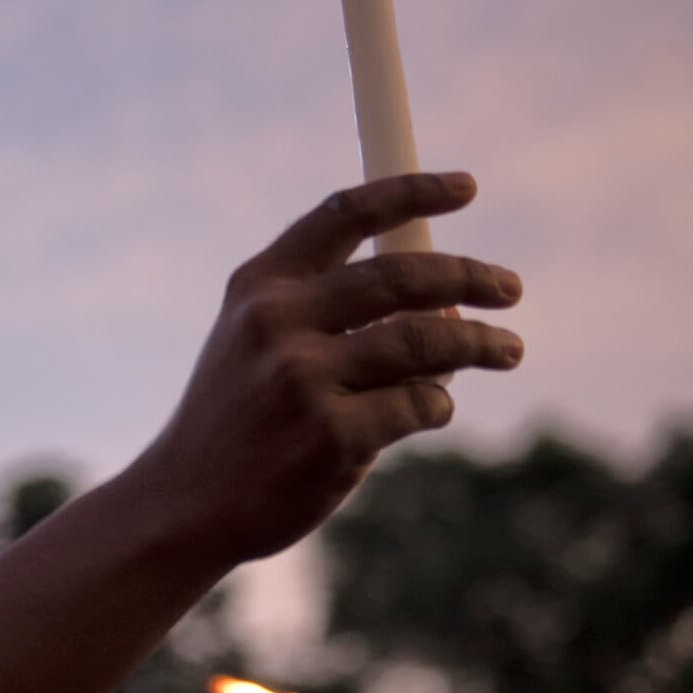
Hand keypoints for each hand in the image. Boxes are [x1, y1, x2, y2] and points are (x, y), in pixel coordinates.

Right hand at [132, 173, 522, 566]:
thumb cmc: (236, 420)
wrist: (183, 505)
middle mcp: (276, 322)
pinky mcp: (332, 435)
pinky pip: (420, 405)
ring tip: (508, 350)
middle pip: (402, 275)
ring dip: (482, 343)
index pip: (344, 215)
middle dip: (471, 275)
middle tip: (509, 288)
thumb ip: (329, 309)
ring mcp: (303, 379)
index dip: (412, 192)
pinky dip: (436, 407)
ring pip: (428, 339)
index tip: (466, 186)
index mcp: (259, 287)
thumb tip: (449, 299)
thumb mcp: (255, 343)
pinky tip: (428, 413)